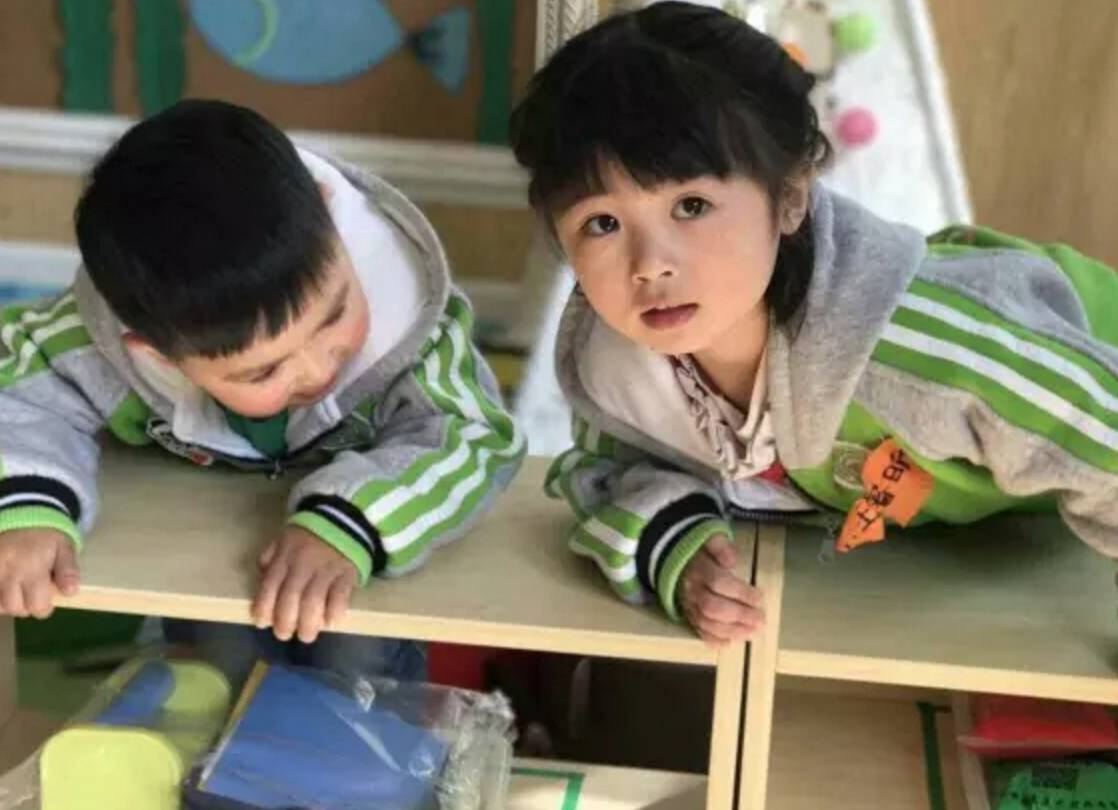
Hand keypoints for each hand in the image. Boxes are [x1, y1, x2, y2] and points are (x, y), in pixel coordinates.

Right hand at [0, 529, 79, 618]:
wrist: (22, 511)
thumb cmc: (47, 535)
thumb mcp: (65, 548)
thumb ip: (68, 570)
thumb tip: (71, 592)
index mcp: (32, 567)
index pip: (36, 605)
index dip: (44, 608)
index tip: (47, 600)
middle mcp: (8, 570)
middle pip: (14, 608)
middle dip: (26, 606)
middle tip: (32, 594)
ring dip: (8, 603)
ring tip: (18, 590)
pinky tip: (5, 587)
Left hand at [253, 527, 356, 643]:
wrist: (344, 518)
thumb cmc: (309, 536)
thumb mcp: (284, 539)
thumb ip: (270, 557)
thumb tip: (261, 576)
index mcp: (285, 556)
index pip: (270, 585)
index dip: (264, 607)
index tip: (262, 623)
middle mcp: (304, 564)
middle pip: (291, 597)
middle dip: (285, 621)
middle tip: (283, 635)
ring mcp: (326, 568)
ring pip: (314, 600)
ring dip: (308, 622)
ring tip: (306, 635)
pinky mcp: (347, 572)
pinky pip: (340, 594)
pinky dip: (335, 611)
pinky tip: (331, 622)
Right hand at [678, 534, 763, 647]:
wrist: (672, 555)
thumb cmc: (700, 548)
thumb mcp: (710, 537)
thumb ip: (720, 545)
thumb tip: (732, 560)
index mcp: (698, 568)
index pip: (719, 582)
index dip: (740, 593)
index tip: (760, 598)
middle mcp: (691, 589)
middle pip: (713, 607)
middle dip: (739, 616)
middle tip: (761, 619)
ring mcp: (688, 604)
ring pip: (706, 622)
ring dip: (731, 631)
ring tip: (753, 633)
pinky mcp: (687, 614)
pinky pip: (698, 631)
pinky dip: (714, 640)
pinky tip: (731, 642)